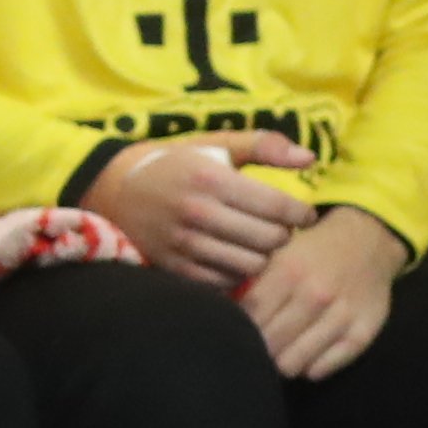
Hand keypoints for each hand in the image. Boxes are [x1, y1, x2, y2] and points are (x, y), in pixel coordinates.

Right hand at [85, 134, 319, 291]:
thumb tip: (311, 158)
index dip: (301, 214)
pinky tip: (235, 256)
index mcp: (212, 178)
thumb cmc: (178, 163)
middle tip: (278, 228)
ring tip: (257, 243)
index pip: (278, 207)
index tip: (304, 215)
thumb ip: (265, 146)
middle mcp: (198, 212)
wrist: (116, 189)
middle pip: (269, 240)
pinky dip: (238, 272)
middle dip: (283, 235)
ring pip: (251, 265)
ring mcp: (184, 244)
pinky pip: (226, 282)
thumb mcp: (217, 144)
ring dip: (262, 256)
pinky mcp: (175, 268)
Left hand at [234, 208, 406, 383]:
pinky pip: (323, 369)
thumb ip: (249, 280)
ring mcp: (341, 316)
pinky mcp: (362, 333)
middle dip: (258, 348)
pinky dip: (310, 367)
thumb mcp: (279, 253)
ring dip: (283, 361)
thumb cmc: (312, 250)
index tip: (232, 331)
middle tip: (257, 345)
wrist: (368, 241)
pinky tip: (306, 353)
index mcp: (289, 271)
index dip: (237, 329)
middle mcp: (315, 295)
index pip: (250, 317)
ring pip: (294, 364)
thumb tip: (214, 310)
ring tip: (280, 350)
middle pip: (269, 345)